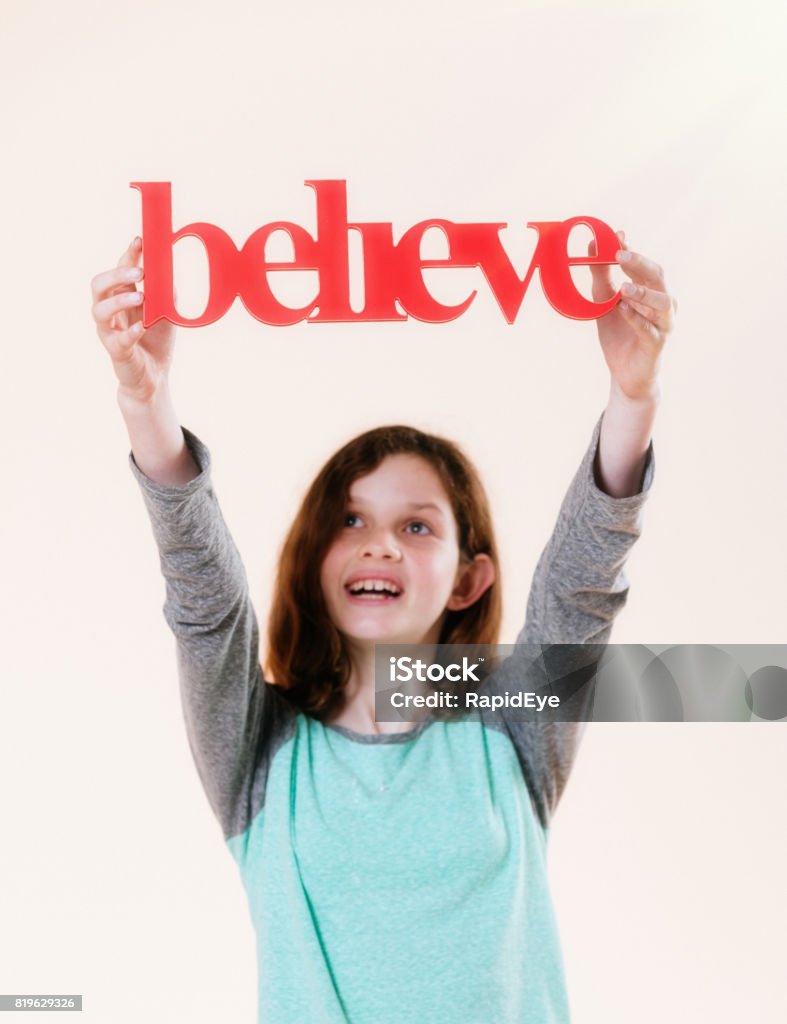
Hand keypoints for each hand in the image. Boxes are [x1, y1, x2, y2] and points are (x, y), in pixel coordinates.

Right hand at [91, 238, 175, 404]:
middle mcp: (109, 312)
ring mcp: (109, 332)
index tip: (140, 241)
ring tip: (141, 297)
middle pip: (99, 285)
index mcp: (121, 297)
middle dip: (117, 275)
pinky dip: (130, 332)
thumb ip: (165, 291)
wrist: (155, 377)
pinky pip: (118, 340)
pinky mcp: (116, 352)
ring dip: (119, 301)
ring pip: (100, 310)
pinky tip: (142, 326)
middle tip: (139, 273)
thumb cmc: (156, 341)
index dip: (127, 255)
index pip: (118, 271)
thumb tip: (169, 268)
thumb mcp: (166, 311)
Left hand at [589, 232, 676, 401]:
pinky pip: (649, 329)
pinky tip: (623, 309)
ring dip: (643, 292)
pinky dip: (636, 318)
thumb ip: (601, 275)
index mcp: (651, 290)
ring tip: (624, 287)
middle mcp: (663, 303)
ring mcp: (663, 323)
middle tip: (620, 255)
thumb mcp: (604, 302)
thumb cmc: (619, 335)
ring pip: (662, 302)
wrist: (625, 375)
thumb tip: (592, 244)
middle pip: (657, 277)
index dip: (631, 251)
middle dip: (639, 264)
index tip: (616, 237)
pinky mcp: (656, 343)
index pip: (644, 265)